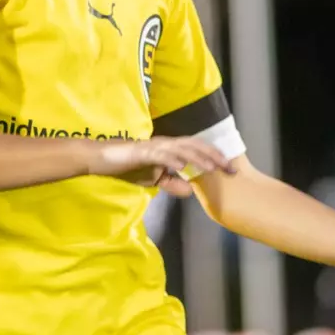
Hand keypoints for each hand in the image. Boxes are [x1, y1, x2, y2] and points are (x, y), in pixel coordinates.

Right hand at [90, 136, 236, 196]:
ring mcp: (154, 146)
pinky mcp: (141, 151)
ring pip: (181, 148)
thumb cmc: (129, 166)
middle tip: (231, 168)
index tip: (231, 170)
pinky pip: (159, 154)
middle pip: (195, 146)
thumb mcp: (154, 180)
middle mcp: (166, 144)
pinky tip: (182, 166)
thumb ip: (172, 184)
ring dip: (198, 157)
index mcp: (171, 149)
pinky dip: (172, 159)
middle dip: (214, 156)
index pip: (198, 150)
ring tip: (212, 166)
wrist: (103, 160)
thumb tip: (190, 190)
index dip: (215, 158)